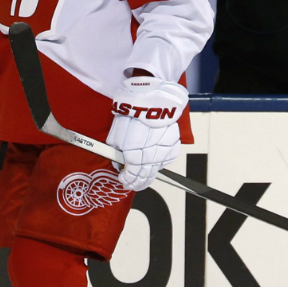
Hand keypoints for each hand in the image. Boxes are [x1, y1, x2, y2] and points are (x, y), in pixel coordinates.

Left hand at [105, 75, 187, 190]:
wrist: (150, 102)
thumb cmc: (130, 116)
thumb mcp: (114, 136)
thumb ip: (117, 153)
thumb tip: (119, 162)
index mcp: (133, 158)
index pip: (131, 177)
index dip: (126, 180)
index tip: (123, 180)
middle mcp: (149, 159)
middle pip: (144, 177)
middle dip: (137, 183)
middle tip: (132, 184)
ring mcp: (163, 154)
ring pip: (155, 170)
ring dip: (148, 175)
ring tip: (142, 178)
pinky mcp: (172, 147)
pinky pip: (165, 160)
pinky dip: (158, 162)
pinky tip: (153, 163)